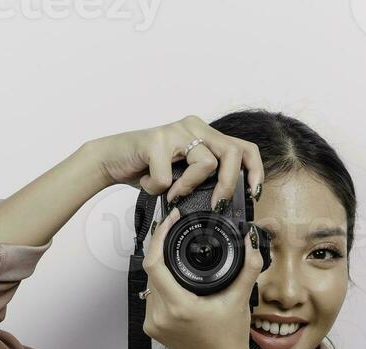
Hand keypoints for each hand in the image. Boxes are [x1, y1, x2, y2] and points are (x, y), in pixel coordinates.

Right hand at [87, 115, 263, 206]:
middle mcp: (194, 127)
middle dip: (229, 185)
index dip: (254, 170)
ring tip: (170, 193)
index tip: (254, 193)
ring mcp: (176, 131)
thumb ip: (204, 180)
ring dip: (188, 187)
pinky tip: (147, 183)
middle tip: (216, 205)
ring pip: (206, 162)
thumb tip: (226, 205)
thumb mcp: (183, 174)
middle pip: (232, 152)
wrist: (111, 160)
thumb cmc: (147, 168)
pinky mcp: (156, 140)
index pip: (243, 147)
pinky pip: (168, 176)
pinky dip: (157, 188)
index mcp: (205, 134)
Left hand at [141, 206, 265, 348]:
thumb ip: (249, 267)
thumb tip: (250, 242)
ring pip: (149, 283)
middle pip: (150, 270)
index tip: (169, 222)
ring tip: (174, 255)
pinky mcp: (151, 328)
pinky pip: (150, 298)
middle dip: (161, 248)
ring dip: (160, 268)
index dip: (159, 237)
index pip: (154, 263)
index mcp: (179, 307)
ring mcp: (153, 323)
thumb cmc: (230, 337)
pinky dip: (160, 285)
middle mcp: (160, 315)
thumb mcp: (241, 299)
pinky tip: (172, 280)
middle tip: (174, 232)